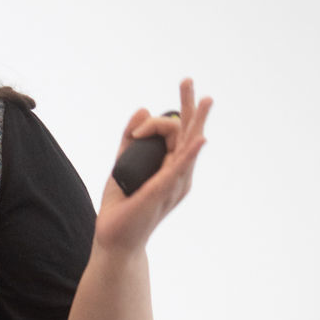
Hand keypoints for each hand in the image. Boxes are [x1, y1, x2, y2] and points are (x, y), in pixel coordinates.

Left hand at [96, 77, 211, 256]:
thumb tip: (143, 108)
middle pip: (188, 134)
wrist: (115, 239)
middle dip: (189, 106)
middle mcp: (179, 175)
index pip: (175, 134)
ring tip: (205, 99)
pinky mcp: (162, 192)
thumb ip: (131, 140)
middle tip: (187, 80)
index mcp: (171, 169)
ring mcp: (173, 184)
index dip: (156, 121)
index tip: (136, 130)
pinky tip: (199, 138)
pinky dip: (189, 153)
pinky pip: (179, 169)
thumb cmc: (122, 207)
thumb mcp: (123, 165)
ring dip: (195, 121)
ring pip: (186, 146)